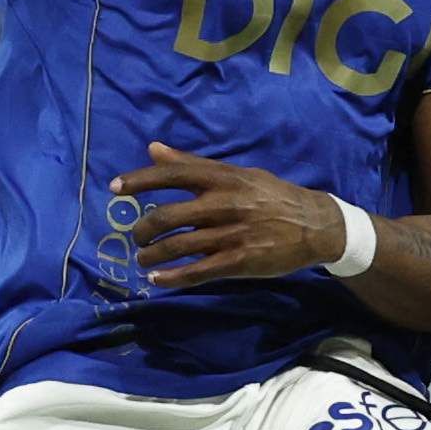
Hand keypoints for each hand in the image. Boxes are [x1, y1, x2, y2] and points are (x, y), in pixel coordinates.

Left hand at [112, 143, 344, 288]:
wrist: (315, 225)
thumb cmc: (272, 197)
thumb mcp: (237, 174)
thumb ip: (194, 164)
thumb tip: (153, 149)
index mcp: (223, 178)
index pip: (174, 174)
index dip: (140, 180)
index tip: (115, 188)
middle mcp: (224, 204)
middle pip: (167, 215)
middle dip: (143, 229)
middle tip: (137, 238)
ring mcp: (231, 234)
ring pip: (178, 246)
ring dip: (152, 256)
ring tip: (143, 261)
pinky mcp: (239, 262)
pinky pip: (197, 271)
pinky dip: (172, 278)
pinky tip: (159, 280)